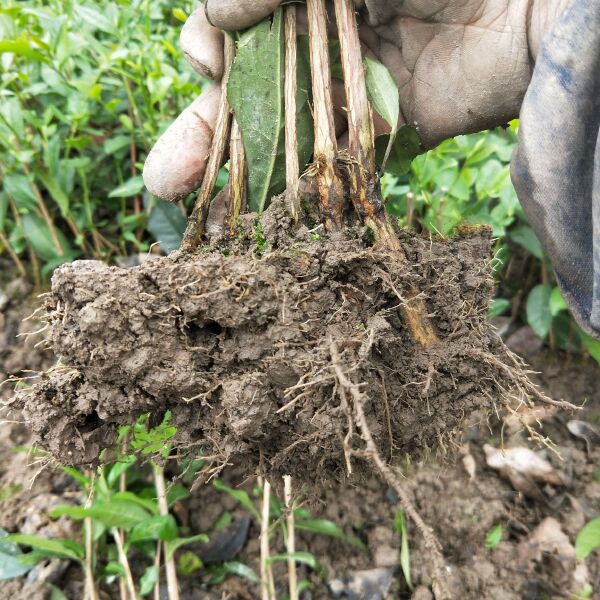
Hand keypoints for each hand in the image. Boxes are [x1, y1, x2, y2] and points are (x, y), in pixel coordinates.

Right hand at [143, 0, 568, 200]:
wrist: (530, 4)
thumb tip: (214, 21)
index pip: (234, 27)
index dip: (210, 46)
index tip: (210, 57)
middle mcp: (321, 41)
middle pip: (245, 89)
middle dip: (201, 129)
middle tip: (166, 176)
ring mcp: (348, 90)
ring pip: (278, 130)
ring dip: (231, 163)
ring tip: (176, 189)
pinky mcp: (382, 130)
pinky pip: (329, 160)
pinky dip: (296, 182)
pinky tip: (256, 207)